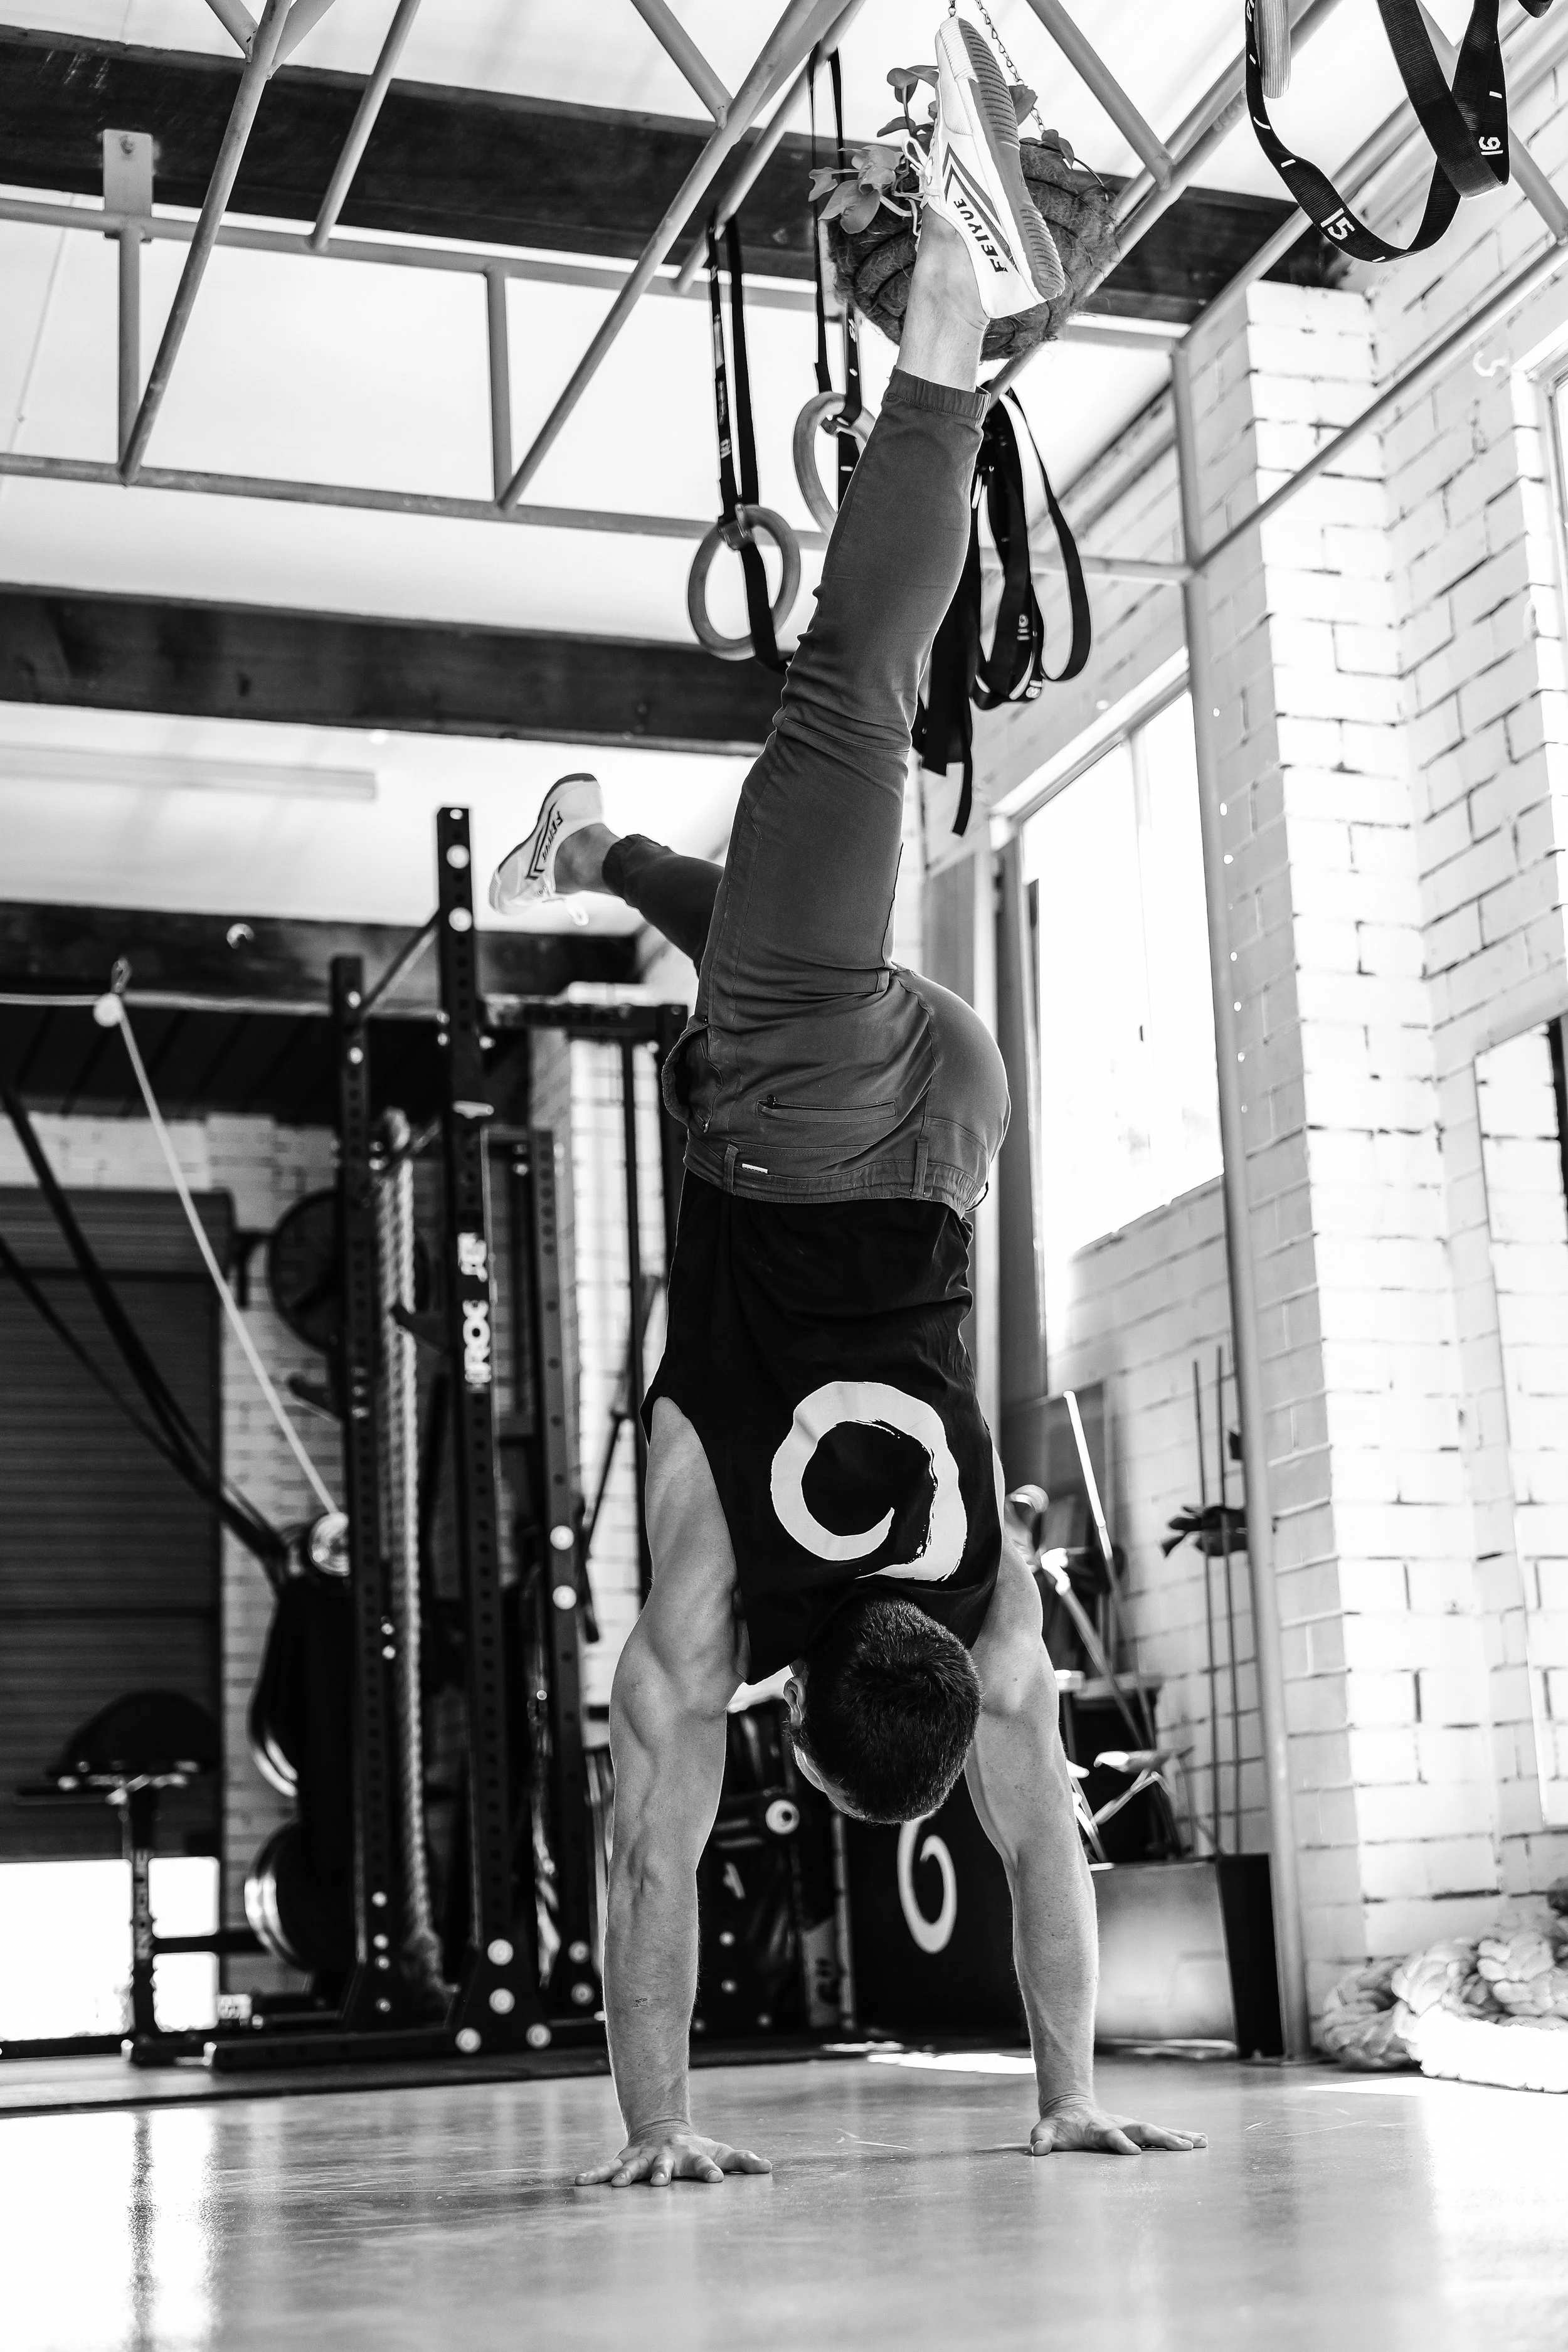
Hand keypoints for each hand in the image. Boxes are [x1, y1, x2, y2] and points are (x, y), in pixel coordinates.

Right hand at [575, 2120, 772, 2188]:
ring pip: (633, 2168)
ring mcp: (643, 2159)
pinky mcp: (625, 2161)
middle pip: (663, 2165)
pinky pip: (607, 2168)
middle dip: (661, 2173)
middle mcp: (665, 2157)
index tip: (717, 2180)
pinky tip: (579, 2181)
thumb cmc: (697, 2149)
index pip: (703, 2164)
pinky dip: (594, 2174)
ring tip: (616, 2186)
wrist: (661, 2128)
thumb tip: (769, 2167)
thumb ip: (743, 2160)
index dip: (711, 2170)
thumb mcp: (721, 2152)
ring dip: (626, 2176)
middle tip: (660, 2183)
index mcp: (690, 2157)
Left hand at [1030, 2095, 1205, 2156]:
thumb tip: (1037, 2150)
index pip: (1111, 2136)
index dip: (1120, 2143)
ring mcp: (1129, 2127)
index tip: (1133, 2154)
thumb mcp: (1046, 2131)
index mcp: (1098, 2129)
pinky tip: (1199, 2142)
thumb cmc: (1058, 2126)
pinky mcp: (1136, 2131)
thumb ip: (1041, 2139)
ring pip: (1157, 2130)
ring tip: (1202, 2142)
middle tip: (1184, 2147)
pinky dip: (1179, 2137)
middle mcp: (1118, 2125)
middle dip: (1163, 2138)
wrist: (1069, 2107)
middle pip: (1142, 2130)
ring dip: (1178, 2136)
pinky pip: (1160, 2135)